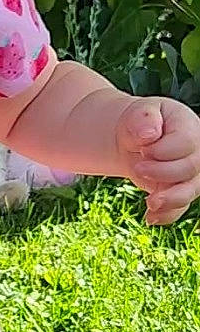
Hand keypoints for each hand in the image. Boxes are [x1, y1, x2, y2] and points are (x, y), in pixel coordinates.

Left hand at [115, 97, 199, 224]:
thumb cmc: (142, 124)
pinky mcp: (181, 192)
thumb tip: (149, 135)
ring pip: (188, 192)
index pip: (186, 143)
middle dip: (162, 173)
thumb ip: (144, 118)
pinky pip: (179, 208)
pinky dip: (165, 215)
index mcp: (190, 128)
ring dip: (169, 200)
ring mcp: (192, 175)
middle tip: (138, 167)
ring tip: (149, 203)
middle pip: (190, 169)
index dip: (163, 150)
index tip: (143, 150)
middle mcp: (197, 153)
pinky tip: (150, 218)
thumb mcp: (140, 113)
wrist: (137, 141)